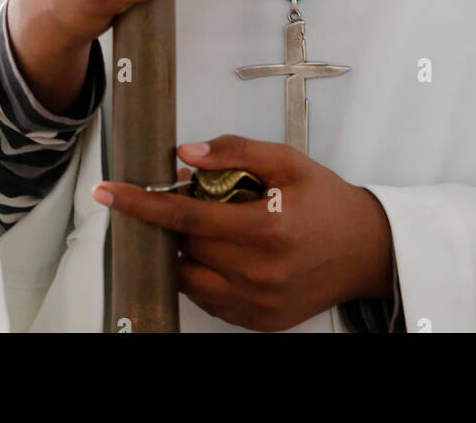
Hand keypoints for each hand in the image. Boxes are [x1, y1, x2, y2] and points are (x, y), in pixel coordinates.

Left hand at [92, 134, 394, 331]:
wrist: (366, 250)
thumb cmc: (328, 202)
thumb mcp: (289, 162)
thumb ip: (236, 152)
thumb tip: (186, 155)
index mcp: (265, 229)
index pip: (186, 218)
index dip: (142, 205)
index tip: (108, 193)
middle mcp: (258, 273)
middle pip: (185, 246)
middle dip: (178, 219)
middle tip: (198, 197)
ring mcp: (256, 303)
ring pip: (189, 277)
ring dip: (185, 249)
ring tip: (211, 226)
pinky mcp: (258, 321)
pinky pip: (208, 299)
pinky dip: (202, 273)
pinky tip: (222, 251)